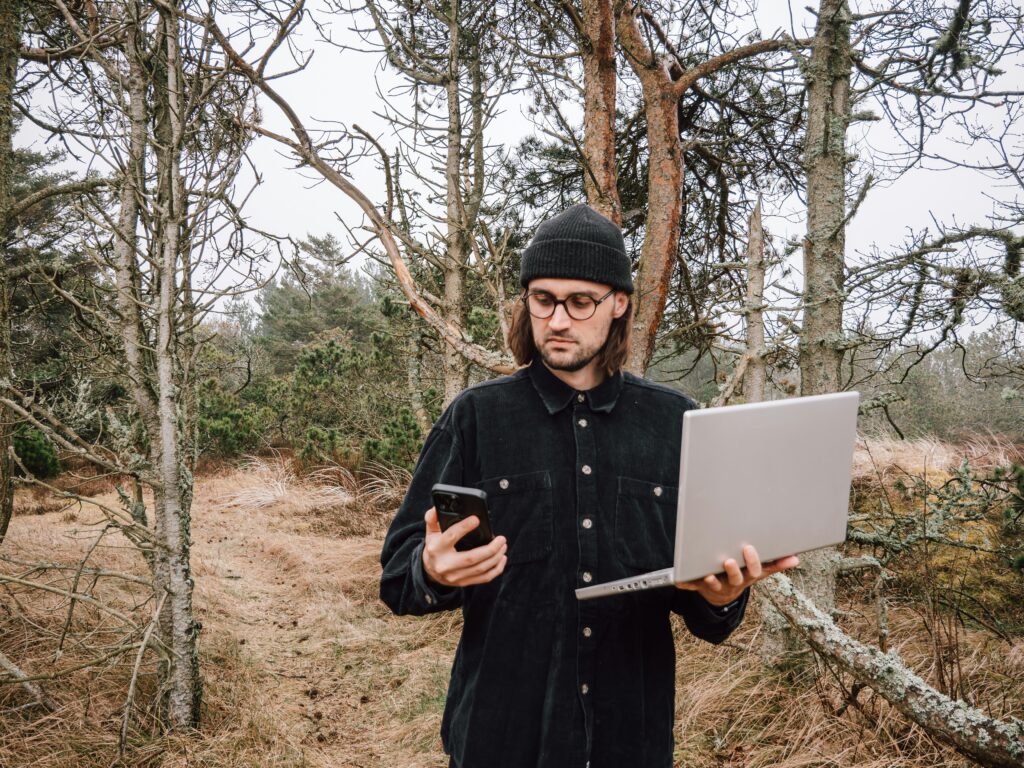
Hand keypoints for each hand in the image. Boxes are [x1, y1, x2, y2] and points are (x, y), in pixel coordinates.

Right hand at [422, 507, 507, 587]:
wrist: (429, 571)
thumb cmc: (434, 547)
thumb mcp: (431, 532)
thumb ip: (432, 519)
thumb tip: (436, 509)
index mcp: (436, 548)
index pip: (451, 537)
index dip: (464, 527)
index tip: (476, 519)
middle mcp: (445, 564)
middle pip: (471, 558)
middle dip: (490, 549)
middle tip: (501, 539)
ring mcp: (455, 576)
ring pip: (480, 568)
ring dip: (496, 557)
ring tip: (503, 546)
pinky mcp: (463, 582)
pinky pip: (484, 578)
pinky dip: (496, 569)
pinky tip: (502, 558)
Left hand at [675, 545, 798, 606]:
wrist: (723, 597)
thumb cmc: (743, 576)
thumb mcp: (759, 571)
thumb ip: (776, 564)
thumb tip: (796, 558)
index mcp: (747, 577)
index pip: (754, 571)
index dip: (752, 562)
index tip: (749, 548)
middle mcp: (733, 583)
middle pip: (735, 579)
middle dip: (733, 571)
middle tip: (728, 561)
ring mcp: (717, 586)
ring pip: (715, 584)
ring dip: (711, 580)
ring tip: (708, 574)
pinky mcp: (701, 586)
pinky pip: (693, 586)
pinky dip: (686, 584)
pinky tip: (678, 581)